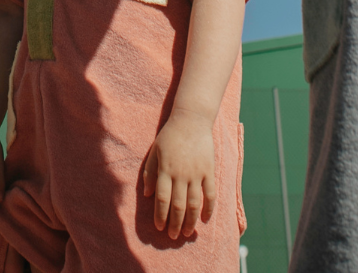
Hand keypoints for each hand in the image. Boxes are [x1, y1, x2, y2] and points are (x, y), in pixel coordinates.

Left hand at [143, 112, 216, 238]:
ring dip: (190, 221)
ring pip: (194, 204)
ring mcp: (196, 173)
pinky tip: (205, 220)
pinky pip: (210, 194)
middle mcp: (181, 174)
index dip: (160, 215)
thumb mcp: (155, 151)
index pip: (162, 199)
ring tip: (186, 233)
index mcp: (166, 169)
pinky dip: (208, 209)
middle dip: (174, 224)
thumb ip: (150, 172)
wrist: (191, 120)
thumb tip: (147, 195)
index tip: (159, 227)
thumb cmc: (170, 136)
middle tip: (172, 236)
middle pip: (178, 205)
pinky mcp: (209, 171)